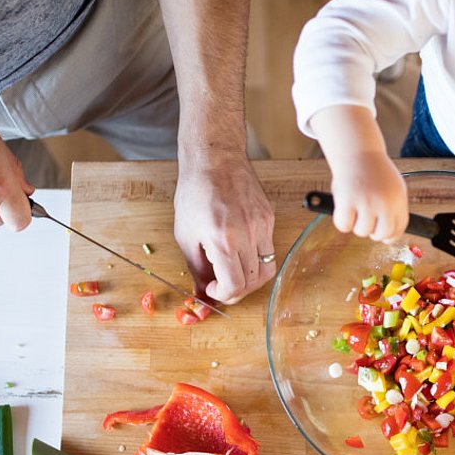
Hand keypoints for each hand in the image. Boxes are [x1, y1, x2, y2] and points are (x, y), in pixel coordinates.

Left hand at [173, 153, 274, 303]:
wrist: (215, 158)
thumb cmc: (195, 192)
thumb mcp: (185, 234)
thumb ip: (196, 268)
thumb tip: (202, 292)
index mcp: (223, 240)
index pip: (235, 285)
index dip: (224, 295)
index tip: (214, 289)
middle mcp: (247, 234)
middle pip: (253, 282)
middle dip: (237, 291)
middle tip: (223, 286)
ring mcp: (262, 225)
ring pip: (267, 269)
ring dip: (251, 278)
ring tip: (235, 272)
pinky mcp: (269, 218)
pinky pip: (269, 249)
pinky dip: (256, 258)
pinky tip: (240, 251)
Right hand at [327, 150, 408, 241]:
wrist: (357, 150)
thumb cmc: (373, 170)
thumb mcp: (392, 187)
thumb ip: (392, 208)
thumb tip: (387, 235)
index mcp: (398, 199)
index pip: (399, 228)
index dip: (389, 236)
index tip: (381, 236)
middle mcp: (385, 202)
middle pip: (381, 234)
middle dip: (372, 232)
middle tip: (365, 221)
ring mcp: (367, 202)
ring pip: (362, 231)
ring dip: (355, 224)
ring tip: (354, 207)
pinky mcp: (348, 201)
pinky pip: (344, 225)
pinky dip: (341, 221)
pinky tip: (343, 208)